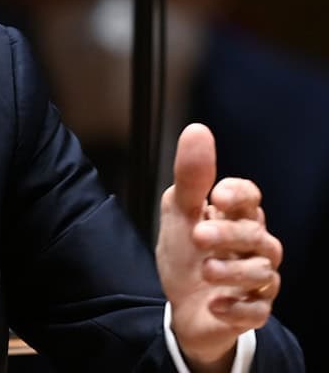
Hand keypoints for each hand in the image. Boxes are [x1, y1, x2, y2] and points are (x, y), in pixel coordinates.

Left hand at [156, 124, 281, 371]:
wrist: (181, 304)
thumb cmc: (185, 252)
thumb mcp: (179, 212)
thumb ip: (190, 177)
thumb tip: (197, 129)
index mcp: (235, 216)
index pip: (251, 197)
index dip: (240, 194)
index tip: (219, 195)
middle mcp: (253, 245)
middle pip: (256, 234)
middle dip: (229, 234)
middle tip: (199, 235)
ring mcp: (257, 279)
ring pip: (262, 272)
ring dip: (232, 271)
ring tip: (205, 270)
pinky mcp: (253, 311)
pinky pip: (257, 310)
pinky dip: (237, 308)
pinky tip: (216, 304)